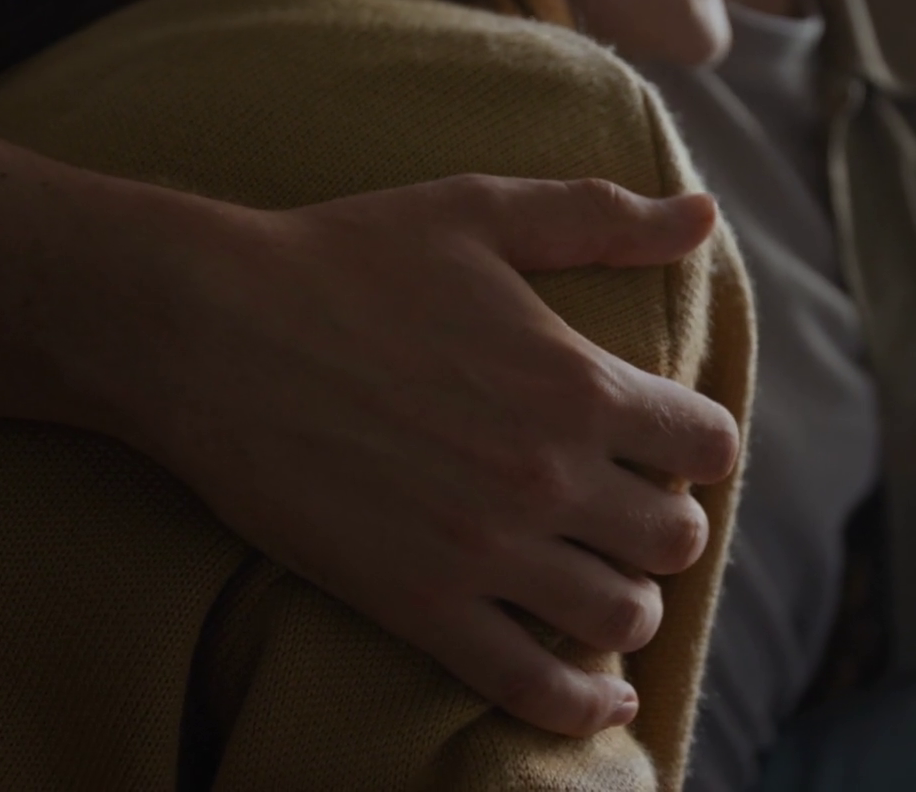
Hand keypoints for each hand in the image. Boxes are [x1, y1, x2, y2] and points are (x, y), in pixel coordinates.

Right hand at [99, 175, 740, 738]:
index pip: (707, 444)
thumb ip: (602, 216)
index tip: (667, 440)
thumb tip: (704, 211)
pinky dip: (581, 705)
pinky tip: (602, 700)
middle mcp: (548, 475)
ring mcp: (486, 550)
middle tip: (627, 511)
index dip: (697, 442)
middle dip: (665, 526)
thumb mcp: (481, 212)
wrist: (208, 330)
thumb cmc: (344, 257)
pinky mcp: (420, 604)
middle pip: (678, 539)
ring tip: (599, 582)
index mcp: (575, 382)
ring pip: (622, 618)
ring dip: (628, 604)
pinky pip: (532, 687)